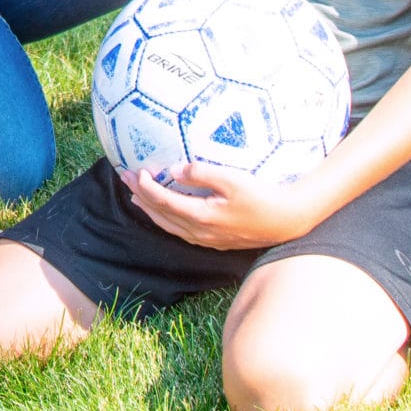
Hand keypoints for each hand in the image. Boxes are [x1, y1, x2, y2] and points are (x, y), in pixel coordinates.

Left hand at [127, 160, 325, 250]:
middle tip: (125, 178)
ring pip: (169, 226)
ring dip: (151, 209)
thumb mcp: (233, 179)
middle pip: (161, 215)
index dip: (147, 187)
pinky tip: (165, 211)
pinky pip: (180, 230)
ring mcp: (206, 239)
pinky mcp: (213, 241)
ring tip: (136, 196)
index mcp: (201, 217)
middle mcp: (199, 232)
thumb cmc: (262, 196)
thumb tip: (174, 169)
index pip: (164, 202)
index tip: (135, 171)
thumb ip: (202, 173)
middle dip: (141, 197)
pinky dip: (166, 218)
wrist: (285, 221)